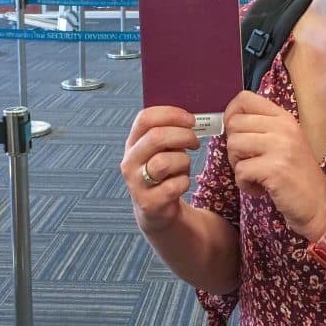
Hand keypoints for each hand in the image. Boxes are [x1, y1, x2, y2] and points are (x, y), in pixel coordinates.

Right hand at [121, 107, 199, 232]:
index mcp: (133, 142)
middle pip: (156, 137)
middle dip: (183, 136)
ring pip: (164, 162)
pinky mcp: (149, 203)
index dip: (170, 114)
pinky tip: (181, 184)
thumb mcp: (162, 149)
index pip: (145, 118)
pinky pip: (174, 186)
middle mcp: (130, 161)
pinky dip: (184, 183)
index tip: (190, 119)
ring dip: (183, 161)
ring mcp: (137, 183)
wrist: (155, 210)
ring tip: (184, 166)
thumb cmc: (163, 172)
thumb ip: (169, 132)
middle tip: (195, 142)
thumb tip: (190, 119)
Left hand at [223, 90, 325, 241]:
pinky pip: (240, 171)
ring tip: (255, 175)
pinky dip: (244, 184)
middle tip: (250, 162)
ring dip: (237, 165)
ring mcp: (280, 147)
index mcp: (284, 118)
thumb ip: (262, 128)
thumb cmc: (297, 174)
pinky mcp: (275, 169)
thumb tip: (229, 122)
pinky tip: (259, 189)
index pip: (245, 99)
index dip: (230, 114)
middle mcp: (283, 128)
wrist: (320, 203)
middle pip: (234, 124)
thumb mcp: (285, 141)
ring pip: (233, 145)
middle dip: (234, 147)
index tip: (235, 133)